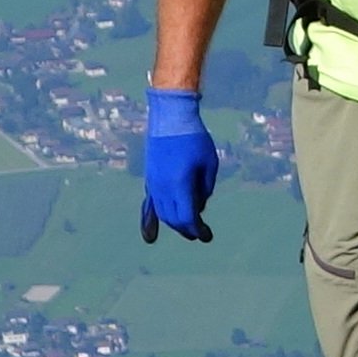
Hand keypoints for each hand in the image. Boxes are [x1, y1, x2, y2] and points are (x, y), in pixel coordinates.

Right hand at [138, 87, 217, 243]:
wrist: (170, 118)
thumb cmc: (195, 139)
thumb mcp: (209, 164)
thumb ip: (205, 189)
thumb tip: (198, 207)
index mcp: (180, 184)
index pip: (187, 217)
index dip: (197, 229)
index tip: (207, 236)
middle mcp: (162, 188)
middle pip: (174, 219)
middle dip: (187, 228)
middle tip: (201, 232)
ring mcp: (153, 184)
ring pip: (162, 213)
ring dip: (175, 223)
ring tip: (188, 227)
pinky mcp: (150, 179)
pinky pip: (148, 205)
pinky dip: (149, 222)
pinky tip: (149, 237)